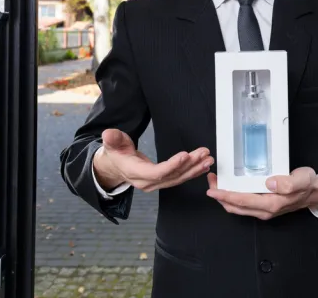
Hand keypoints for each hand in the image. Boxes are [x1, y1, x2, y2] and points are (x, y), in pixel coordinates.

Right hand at [93, 128, 212, 192]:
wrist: (116, 166)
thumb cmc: (116, 153)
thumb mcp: (112, 144)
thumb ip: (113, 139)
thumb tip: (108, 134)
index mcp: (136, 173)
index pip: (156, 172)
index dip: (171, 166)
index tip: (185, 156)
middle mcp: (148, 182)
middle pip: (172, 176)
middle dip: (190, 166)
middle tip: (204, 155)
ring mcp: (156, 184)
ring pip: (178, 178)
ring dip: (195, 169)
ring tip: (208, 159)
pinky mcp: (162, 181)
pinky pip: (179, 178)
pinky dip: (192, 172)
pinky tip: (204, 167)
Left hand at [206, 167, 317, 219]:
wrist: (316, 192)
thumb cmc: (308, 184)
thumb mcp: (302, 179)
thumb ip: (288, 182)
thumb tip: (270, 183)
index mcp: (271, 204)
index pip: (242, 201)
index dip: (225, 196)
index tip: (212, 189)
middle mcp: (265, 210)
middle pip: (235, 206)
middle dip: (219, 196)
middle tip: (210, 181)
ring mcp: (264, 210)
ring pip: (237, 208)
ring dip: (224, 198)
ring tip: (216, 183)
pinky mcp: (264, 207)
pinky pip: (243, 205)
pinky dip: (232, 198)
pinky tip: (229, 187)